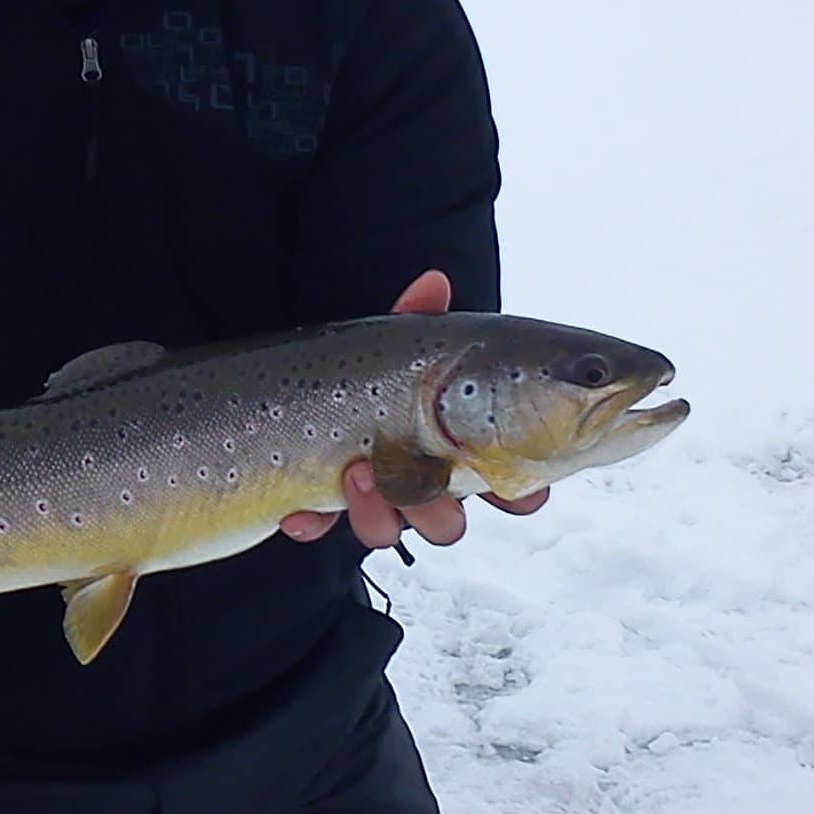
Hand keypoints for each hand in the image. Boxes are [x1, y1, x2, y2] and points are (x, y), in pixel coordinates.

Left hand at [275, 270, 550, 551]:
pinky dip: (311, 522)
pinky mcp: (323, 504)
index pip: (507, 486)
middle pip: (447, 523)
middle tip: (419, 477)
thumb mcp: (396, 341)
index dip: (518, 496)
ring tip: (358, 472)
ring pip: (389, 532)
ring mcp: (371, 496)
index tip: (511, 487)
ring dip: (377, 512)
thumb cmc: (370, 364)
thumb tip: (433, 282)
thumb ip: (418, 317)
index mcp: (456, 448)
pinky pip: (320, 528)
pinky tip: (300, 512)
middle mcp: (418, 480)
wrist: (294, 377)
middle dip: (436, 511)